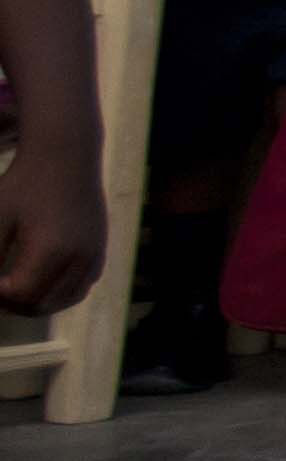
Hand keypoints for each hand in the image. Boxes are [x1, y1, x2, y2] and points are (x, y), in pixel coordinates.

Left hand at [0, 143, 98, 316]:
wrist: (67, 156)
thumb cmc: (24, 184)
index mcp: (52, 250)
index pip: (19, 293)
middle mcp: (80, 258)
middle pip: (40, 304)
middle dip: (11, 303)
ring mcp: (94, 256)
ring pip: (62, 301)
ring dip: (34, 303)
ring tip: (11, 290)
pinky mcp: (100, 252)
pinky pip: (79, 288)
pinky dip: (57, 294)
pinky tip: (37, 282)